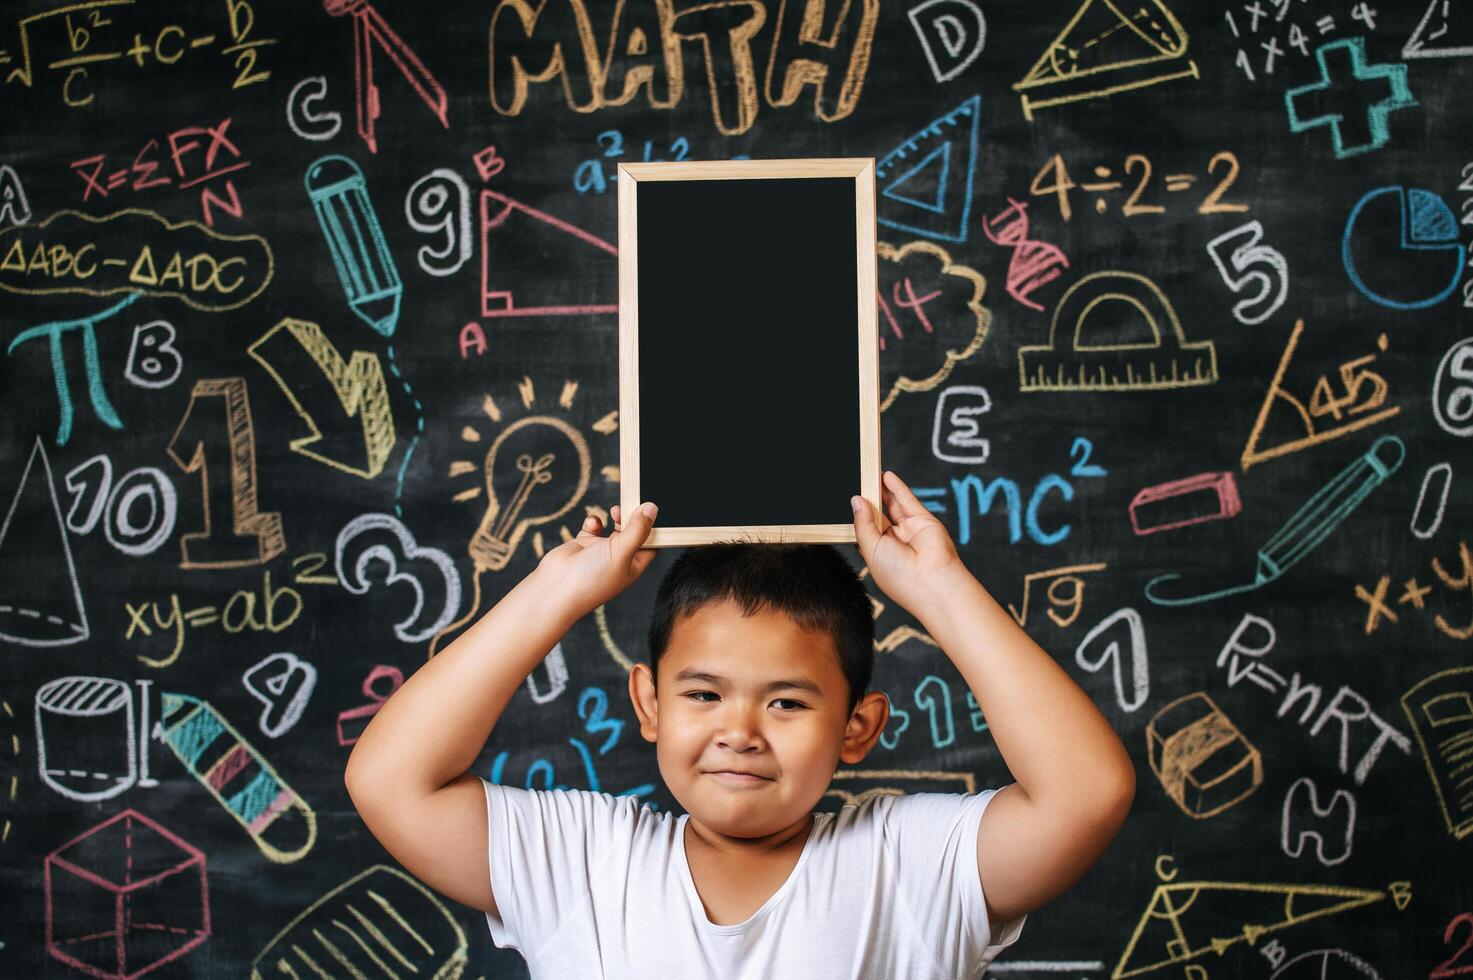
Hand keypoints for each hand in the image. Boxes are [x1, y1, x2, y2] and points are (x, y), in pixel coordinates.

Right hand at [535, 502, 658, 614]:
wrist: (556, 586)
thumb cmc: (592, 577)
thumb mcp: (621, 552)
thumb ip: (638, 530)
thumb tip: (652, 508)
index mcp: (634, 566)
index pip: (652, 544)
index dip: (654, 527)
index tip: (652, 509)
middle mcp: (619, 559)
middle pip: (634, 532)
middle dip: (634, 518)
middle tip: (632, 504)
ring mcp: (601, 551)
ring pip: (615, 527)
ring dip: (616, 516)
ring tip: (615, 510)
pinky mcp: (584, 545)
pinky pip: (594, 527)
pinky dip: (594, 522)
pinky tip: (592, 524)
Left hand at [852, 471, 963, 614]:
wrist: (932, 582)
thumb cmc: (899, 576)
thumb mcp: (871, 549)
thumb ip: (863, 523)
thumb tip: (857, 500)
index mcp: (879, 554)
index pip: (865, 530)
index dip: (857, 515)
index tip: (848, 499)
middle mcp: (894, 542)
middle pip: (878, 514)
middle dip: (868, 499)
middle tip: (857, 481)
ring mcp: (909, 530)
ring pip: (892, 505)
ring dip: (881, 489)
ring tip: (869, 473)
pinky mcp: (923, 520)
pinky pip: (907, 500)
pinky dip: (897, 487)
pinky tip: (886, 475)